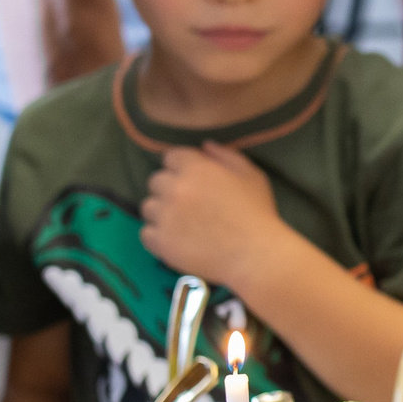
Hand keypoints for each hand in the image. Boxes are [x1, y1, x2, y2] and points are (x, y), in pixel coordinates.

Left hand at [140, 142, 290, 288]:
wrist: (255, 256)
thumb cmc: (257, 213)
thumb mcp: (251, 175)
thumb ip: (226, 155)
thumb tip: (204, 145)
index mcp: (196, 168)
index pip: (170, 157)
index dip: (180, 166)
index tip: (191, 178)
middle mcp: (175, 188)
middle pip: (156, 181)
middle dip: (169, 188)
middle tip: (187, 202)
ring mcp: (165, 216)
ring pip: (148, 206)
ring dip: (161, 211)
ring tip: (180, 223)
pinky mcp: (161, 242)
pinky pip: (145, 233)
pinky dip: (157, 235)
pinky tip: (175, 238)